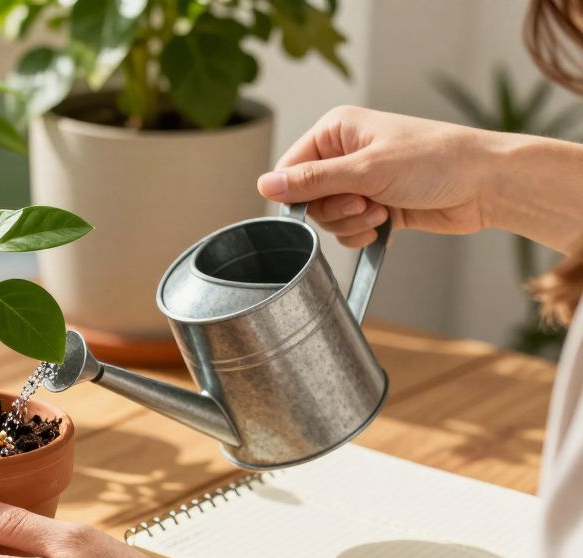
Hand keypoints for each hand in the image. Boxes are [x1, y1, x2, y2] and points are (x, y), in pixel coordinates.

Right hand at [257, 106, 497, 246]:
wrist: (485, 184)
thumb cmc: (435, 161)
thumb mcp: (367, 169)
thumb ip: (313, 180)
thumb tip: (265, 185)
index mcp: (336, 131)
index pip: (289, 168)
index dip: (298, 194)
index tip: (321, 203)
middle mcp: (344, 154)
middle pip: (308, 198)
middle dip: (334, 210)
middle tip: (364, 203)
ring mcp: (361, 182)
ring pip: (328, 218)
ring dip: (351, 223)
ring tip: (381, 211)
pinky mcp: (375, 206)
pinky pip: (348, 230)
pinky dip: (362, 233)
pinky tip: (386, 224)